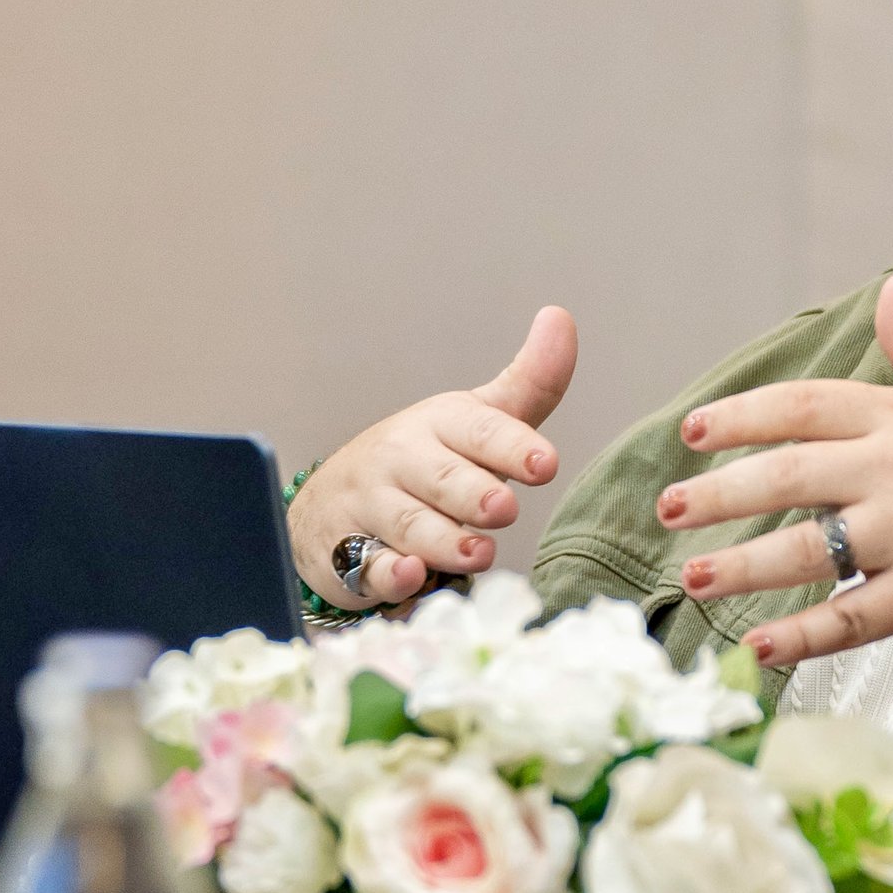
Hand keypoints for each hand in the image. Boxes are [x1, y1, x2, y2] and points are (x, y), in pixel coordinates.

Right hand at [290, 307, 577, 610]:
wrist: (332, 501)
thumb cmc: (427, 459)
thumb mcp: (476, 420)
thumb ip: (528, 383)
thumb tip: (560, 317)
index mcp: (442, 424)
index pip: (481, 431)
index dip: (513, 447)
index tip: (546, 464)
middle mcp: (404, 460)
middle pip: (443, 478)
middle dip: (474, 494)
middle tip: (504, 508)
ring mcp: (373, 507)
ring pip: (409, 524)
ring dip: (443, 540)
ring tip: (478, 553)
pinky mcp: (348, 555)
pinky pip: (368, 566)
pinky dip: (387, 573)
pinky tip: (409, 575)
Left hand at [654, 277, 892, 669]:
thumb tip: (892, 289)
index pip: (805, 406)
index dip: (742, 417)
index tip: (692, 432)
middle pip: (788, 475)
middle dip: (719, 494)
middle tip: (669, 509)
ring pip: (808, 550)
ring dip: (742, 566)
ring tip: (692, 578)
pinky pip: (852, 617)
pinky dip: (804, 635)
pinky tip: (761, 643)